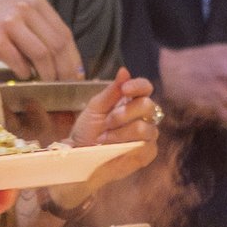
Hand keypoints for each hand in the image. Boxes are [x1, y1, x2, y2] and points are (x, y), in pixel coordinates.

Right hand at [0, 0, 84, 82]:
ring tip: (46, 84)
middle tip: (64, 86)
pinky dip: (25, 73)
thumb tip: (70, 65)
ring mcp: (9, 22)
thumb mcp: (18, 17)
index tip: (76, 76)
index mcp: (35, 2)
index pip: (64, 33)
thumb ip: (41, 33)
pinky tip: (22, 75)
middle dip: (65, 70)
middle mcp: (24, 8)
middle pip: (57, 44)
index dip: (73, 58)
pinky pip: (20, 62)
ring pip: (43, 54)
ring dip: (48, 75)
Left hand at [66, 68, 158, 184]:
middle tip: (106, 122)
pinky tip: (114, 149)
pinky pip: (147, 146)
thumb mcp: (95, 107)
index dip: (138, 86)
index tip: (125, 89)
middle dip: (123, 114)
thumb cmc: (87, 131)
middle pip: (147, 106)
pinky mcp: (147, 153)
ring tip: (104, 139)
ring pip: (145, 128)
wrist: (79, 156)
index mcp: (131, 101)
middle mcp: (143, 116)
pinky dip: (127, 146)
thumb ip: (112, 91)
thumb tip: (124, 70)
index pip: (145, 88)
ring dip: (121, 133)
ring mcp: (147, 135)